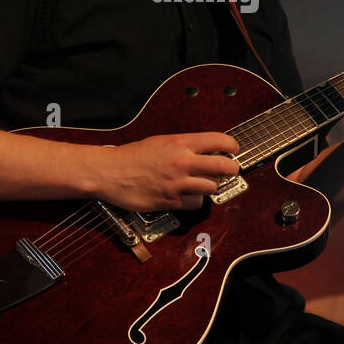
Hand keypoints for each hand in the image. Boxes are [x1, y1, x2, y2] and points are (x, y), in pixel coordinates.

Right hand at [96, 132, 240, 211]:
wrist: (110, 172)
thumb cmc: (133, 156)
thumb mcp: (161, 141)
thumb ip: (185, 145)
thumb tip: (208, 150)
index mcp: (180, 143)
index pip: (218, 140)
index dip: (231, 146)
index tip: (233, 150)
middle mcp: (182, 162)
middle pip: (224, 167)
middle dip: (232, 169)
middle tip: (231, 169)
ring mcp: (177, 183)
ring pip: (211, 187)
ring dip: (209, 186)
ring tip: (201, 183)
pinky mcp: (171, 201)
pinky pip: (195, 203)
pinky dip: (194, 200)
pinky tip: (186, 195)